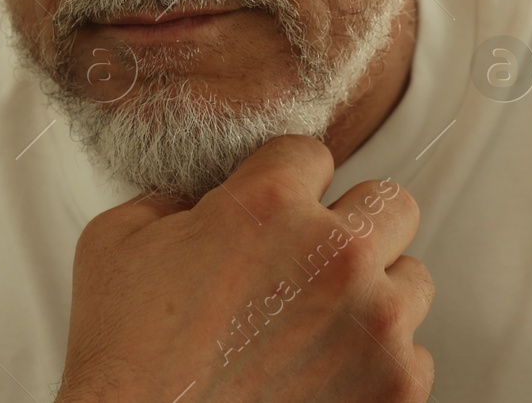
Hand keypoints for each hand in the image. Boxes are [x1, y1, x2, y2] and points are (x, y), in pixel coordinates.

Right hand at [56, 135, 433, 401]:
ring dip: (373, 295)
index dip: (283, 180)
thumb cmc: (125, 357)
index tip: (273, 208)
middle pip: (390, 203)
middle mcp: (335, 257)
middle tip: (309, 258)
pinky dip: (377, 363)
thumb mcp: (115, 242)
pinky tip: (323, 373)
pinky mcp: (396, 391)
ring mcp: (376, 327)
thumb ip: (169, 201)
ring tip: (315, 324)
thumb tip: (197, 202)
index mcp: (268, 207)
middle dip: (350, 224)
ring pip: (412, 281)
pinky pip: (416, 357)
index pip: (312, 153)